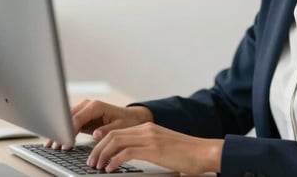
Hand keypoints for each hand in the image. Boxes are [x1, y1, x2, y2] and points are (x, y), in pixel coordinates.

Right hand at [45, 99, 152, 148]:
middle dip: (60, 131)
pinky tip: (54, 140)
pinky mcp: (82, 116)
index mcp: (96, 106)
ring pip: (66, 119)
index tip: (66, 143)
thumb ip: (107, 130)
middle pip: (68, 116)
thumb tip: (96, 134)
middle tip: (53, 146)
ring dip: (58, 131)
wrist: (130, 117)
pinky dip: (62, 132)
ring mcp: (84, 110)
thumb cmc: (126, 121)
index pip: (78, 118)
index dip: (70, 131)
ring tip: (50, 145)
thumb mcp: (120, 127)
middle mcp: (88, 105)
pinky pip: (69, 123)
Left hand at [86, 122, 222, 174]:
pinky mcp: (153, 149)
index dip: (102, 142)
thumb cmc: (187, 153)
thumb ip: (147, 147)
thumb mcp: (163, 146)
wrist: (205, 152)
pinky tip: (110, 170)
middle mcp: (146, 129)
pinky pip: (126, 153)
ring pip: (116, 141)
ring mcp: (150, 138)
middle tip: (91, 162)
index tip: (95, 154)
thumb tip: (128, 156)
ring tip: (97, 167)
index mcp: (148, 127)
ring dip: (102, 155)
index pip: (117, 130)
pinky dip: (114, 161)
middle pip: (112, 134)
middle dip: (97, 148)